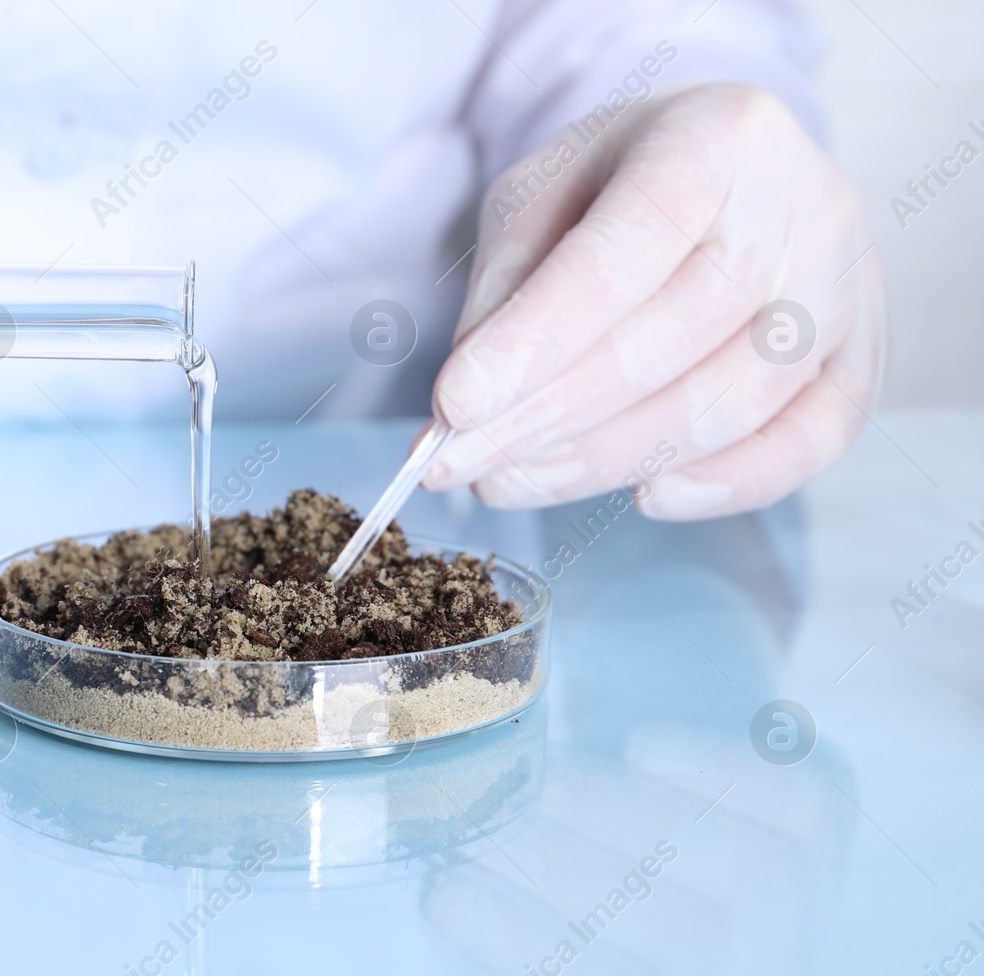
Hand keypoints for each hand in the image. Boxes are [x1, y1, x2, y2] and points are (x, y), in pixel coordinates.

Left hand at [424, 83, 885, 518]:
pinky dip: (730, 483)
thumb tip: (469, 409)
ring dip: (612, 460)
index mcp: (715, 135)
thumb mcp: (538, 197)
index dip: (538, 338)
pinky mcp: (865, 353)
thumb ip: (504, 286)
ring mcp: (849, 282)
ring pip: (736, 398)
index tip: (455, 407)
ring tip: (513, 482)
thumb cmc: (617, 183)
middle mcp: (805, 203)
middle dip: (556, 416)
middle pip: (680, 332)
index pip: (628, 248)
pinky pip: (814, 440)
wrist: (722, 169)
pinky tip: (646, 496)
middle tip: (464, 466)